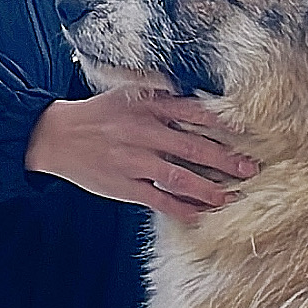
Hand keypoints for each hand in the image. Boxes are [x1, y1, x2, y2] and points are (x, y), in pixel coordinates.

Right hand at [24, 88, 257, 221]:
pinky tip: (200, 215)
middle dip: (226, 160)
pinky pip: (159, 199)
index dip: (222, 122)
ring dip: (210, 188)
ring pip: (180, 177)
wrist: (56, 135)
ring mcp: (134, 160)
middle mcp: (144, 131)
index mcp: (148, 106)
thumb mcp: (127, 92)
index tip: (247, 131)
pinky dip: (182, 208)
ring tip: (232, 196)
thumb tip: (195, 93)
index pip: (193, 112)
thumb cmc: (98, 114)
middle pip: (194, 146)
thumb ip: (160, 92)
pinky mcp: (124, 185)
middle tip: (251, 169)